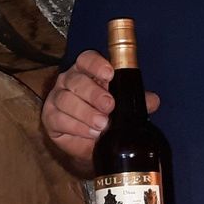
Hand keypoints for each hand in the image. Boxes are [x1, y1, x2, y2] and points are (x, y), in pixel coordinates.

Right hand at [40, 50, 159, 171]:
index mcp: (87, 71)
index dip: (97, 65)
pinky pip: (59, 118)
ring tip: (102, 125)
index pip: (87, 59)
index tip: (109, 74)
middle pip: (76, 80)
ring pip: (66, 99)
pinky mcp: (50, 117)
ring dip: (85, 113)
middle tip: (109, 106)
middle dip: (93, 93)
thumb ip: (137, 101)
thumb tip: (153, 100)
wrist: (92, 144)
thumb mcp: (125, 107)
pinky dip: (76, 126)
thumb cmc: (107, 116)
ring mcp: (57, 98)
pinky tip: (89, 133)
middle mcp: (69, 81)